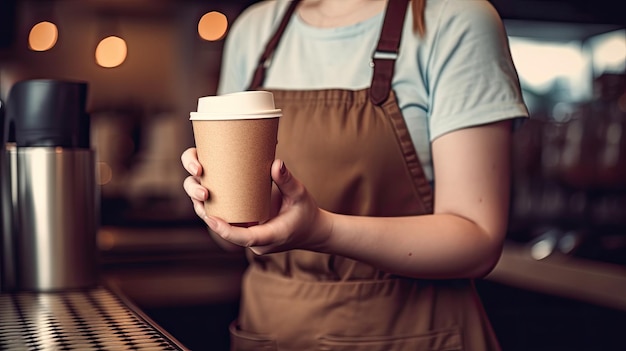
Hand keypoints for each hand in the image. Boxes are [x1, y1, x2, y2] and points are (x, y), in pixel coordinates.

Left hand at [181, 147, 331, 254]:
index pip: (245, 238)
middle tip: (200, 196)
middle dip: (210, 217)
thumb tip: (276, 163)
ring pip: (225, 230)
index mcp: (272, 236)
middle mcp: (257, 241)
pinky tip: (205, 194)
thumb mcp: (300, 194)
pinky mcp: (248, 231)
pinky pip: (230, 225)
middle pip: (228, 234)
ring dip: (209, 213)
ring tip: (198, 193)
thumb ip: (287, 181)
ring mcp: (251, 237)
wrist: (311, 229)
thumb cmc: (306, 212)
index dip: (226, 230)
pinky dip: (218, 212)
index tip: (210, 217)